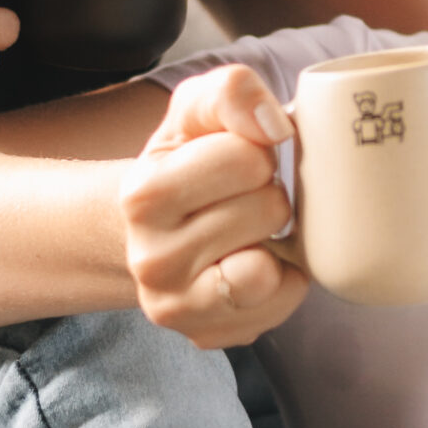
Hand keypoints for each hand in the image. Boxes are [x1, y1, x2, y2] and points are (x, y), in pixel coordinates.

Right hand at [119, 64, 309, 347]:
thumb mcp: (196, 111)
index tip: (236, 160)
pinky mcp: (207, 335)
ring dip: (275, 241)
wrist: (150, 229)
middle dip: (267, 194)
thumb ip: (232, 92)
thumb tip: (274, 124)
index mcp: (143, 194)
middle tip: (242, 198)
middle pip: (267, 209)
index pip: (246, 158)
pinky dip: (284, 279)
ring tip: (249, 231)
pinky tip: (257, 263)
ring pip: (268, 269)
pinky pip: (280, 301)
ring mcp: (176, 307)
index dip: (256, 151)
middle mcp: (150, 260)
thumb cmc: (186, 161)